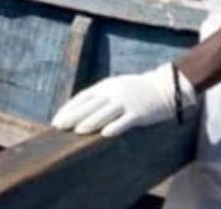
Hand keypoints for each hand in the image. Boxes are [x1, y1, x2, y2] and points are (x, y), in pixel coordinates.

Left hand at [51, 63, 196, 137]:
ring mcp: (127, 102)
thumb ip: (100, 97)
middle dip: (74, 116)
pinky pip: (126, 120)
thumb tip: (79, 111)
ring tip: (78, 131)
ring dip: (91, 121)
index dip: (69, 109)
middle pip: (90, 105)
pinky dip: (115, 127)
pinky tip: (105, 134)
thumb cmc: (136, 91)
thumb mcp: (115, 88)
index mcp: (106, 86)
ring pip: (105, 112)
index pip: (82, 97)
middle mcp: (114, 92)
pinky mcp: (139, 112)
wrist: (164, 88)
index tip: (56, 120)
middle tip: (60, 127)